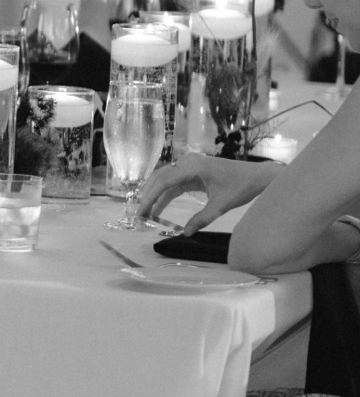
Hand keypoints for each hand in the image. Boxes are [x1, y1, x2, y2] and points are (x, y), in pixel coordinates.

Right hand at [137, 153, 281, 233]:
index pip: (164, 181)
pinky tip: (159, 207)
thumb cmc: (242, 187)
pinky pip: (174, 182)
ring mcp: (189, 165)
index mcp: (194, 166)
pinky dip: (165, 194)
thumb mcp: (221, 205)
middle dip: (148, 195)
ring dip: (154, 195)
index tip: (141, 210)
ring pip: (164, 179)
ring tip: (145, 211)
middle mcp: (188, 162)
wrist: (258, 176)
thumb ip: (202, 219)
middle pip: (159, 178)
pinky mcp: (192, 171)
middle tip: (139, 213)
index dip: (150, 196)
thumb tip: (186, 234)